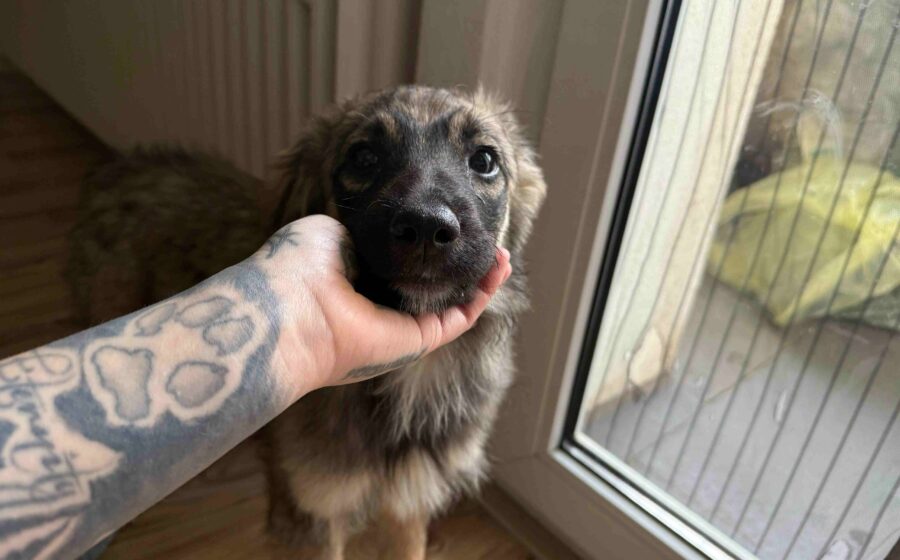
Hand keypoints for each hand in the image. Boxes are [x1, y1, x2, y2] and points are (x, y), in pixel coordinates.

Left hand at [258, 215, 511, 393]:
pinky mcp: (417, 341)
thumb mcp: (327, 228)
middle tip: (481, 238)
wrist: (291, 307)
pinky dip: (483, 295)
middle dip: (459, 263)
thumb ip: (359, 224)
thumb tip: (386, 221)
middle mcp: (379, 306)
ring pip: (452, 303)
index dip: (427, 247)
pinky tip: (497, 267)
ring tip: (500, 253)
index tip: (447, 224)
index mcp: (356, 280)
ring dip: (480, 279)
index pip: (401, 265)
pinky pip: (460, 318)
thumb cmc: (297, 266)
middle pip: (431, 286)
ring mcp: (400, 327)